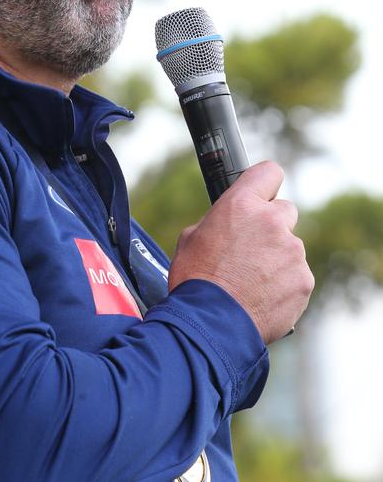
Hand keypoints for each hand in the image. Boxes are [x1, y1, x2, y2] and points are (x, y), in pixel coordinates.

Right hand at [168, 161, 313, 344]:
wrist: (211, 324)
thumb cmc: (195, 280)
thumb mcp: (192, 237)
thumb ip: (219, 222)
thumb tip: (229, 226)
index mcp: (241, 204)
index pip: (269, 172)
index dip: (265, 185)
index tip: (262, 195)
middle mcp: (271, 221)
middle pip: (284, 211)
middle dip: (272, 227)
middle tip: (252, 249)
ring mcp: (292, 251)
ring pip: (290, 248)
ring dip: (277, 260)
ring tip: (252, 282)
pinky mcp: (304, 280)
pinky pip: (298, 277)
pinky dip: (285, 286)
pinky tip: (263, 298)